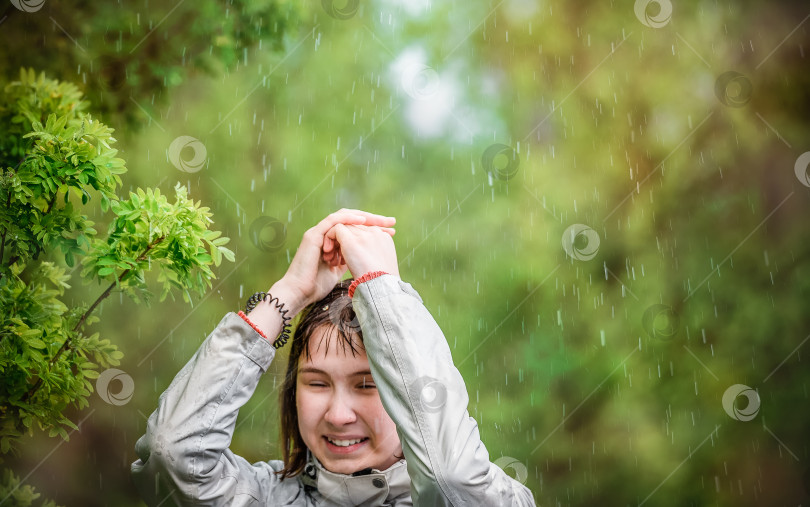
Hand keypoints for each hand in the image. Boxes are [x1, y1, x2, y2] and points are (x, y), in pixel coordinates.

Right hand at [273, 210, 395, 314]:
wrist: (299, 293)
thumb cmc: (316, 286)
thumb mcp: (339, 271)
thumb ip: (348, 261)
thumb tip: (364, 259)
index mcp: (333, 242)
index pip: (355, 229)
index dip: (373, 228)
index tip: (391, 231)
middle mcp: (325, 234)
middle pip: (351, 219)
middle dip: (373, 219)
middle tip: (391, 222)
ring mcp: (318, 233)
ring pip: (343, 217)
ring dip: (363, 217)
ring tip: (380, 220)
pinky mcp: (313, 236)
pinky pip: (332, 221)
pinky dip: (348, 219)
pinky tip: (362, 220)